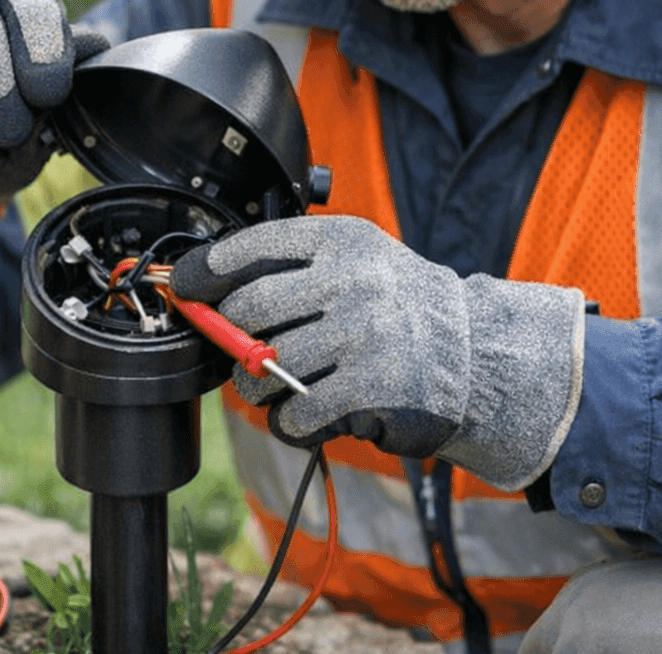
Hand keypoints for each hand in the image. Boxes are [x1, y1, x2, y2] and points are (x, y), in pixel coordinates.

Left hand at [169, 215, 585, 489]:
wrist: (475, 354)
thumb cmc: (400, 308)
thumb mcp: (357, 261)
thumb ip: (294, 267)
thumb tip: (209, 290)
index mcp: (343, 242)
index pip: (253, 246)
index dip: (208, 269)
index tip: (186, 285)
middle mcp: (352, 281)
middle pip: (248, 310)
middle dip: (232, 336)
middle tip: (242, 347)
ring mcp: (362, 335)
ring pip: (265, 367)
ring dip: (258, 384)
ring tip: (279, 383)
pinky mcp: (370, 388)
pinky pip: (295, 411)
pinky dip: (288, 420)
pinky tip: (305, 412)